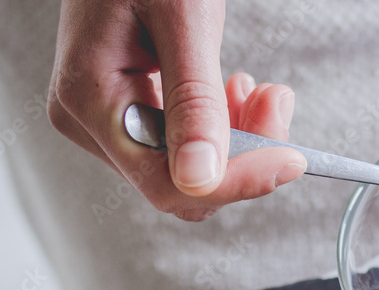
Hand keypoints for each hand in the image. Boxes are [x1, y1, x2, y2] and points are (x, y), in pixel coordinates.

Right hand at [47, 0, 305, 220]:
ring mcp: (106, 118)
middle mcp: (89, 120)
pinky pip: (184, 143)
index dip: (235, 182)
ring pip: (189, 168)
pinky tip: (240, 94)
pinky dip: (224, 127)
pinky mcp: (129, 108)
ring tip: (266, 95)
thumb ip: (193, 100)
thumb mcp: (181, 18)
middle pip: (180, 183)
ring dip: (240, 140)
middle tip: (278, 106)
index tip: (289, 160)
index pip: (166, 183)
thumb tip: (200, 179)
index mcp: (88, 99)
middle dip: (243, 157)